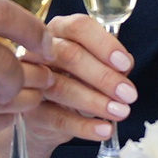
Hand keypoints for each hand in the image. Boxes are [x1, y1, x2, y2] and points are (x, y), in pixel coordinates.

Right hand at [24, 14, 136, 150]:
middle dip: (104, 76)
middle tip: (129, 94)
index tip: (125, 64)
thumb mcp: (93, 67)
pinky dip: (84, 126)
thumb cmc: (73, 81)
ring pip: (61, 87)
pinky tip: (104, 130)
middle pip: (69, 55)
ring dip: (96, 101)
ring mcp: (30, 81)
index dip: (104, 44)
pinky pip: (57, 118)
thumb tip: (125, 66)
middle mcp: (38, 51)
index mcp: (58, 31)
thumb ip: (109, 62)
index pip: (79, 27)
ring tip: (121, 113)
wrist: (44, 117)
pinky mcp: (28, 111)